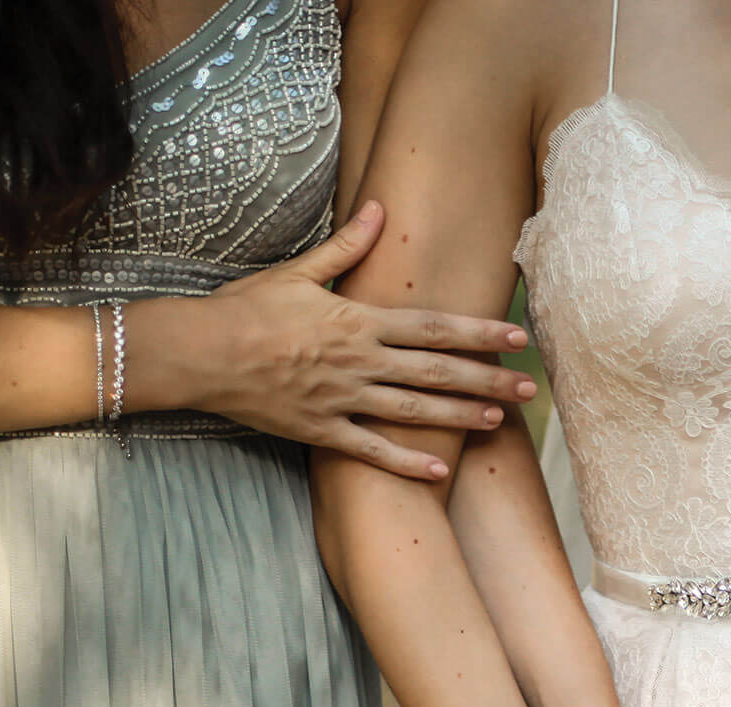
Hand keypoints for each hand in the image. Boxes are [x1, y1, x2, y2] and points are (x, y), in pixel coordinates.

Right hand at [145, 199, 537, 476]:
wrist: (198, 353)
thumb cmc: (245, 308)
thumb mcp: (297, 271)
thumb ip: (346, 247)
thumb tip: (379, 209)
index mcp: (359, 321)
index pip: (434, 326)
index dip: (480, 332)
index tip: (517, 337)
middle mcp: (359, 361)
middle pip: (437, 371)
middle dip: (488, 378)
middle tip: (531, 388)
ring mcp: (342, 399)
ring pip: (414, 411)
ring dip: (460, 416)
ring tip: (501, 420)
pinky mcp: (320, 431)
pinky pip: (371, 451)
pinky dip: (406, 463)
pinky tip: (441, 472)